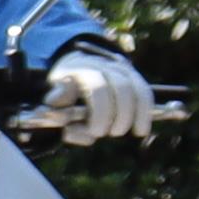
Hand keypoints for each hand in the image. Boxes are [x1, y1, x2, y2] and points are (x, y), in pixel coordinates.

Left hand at [43, 44, 160, 142]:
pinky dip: (146, 112)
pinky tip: (141, 129)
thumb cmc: (62, 91)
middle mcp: (104, 65)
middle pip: (123, 88)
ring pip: (138, 89)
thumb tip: (64, 120)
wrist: (72, 68)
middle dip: (121, 115)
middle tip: (113, 133)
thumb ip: (59, 110)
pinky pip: (145, 92)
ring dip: (138, 114)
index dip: (100, 113)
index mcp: (81, 69)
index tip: (97, 132)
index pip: (98, 89)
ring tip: (133, 132)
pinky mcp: (133, 75)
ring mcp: (121, 68)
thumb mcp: (52, 98)